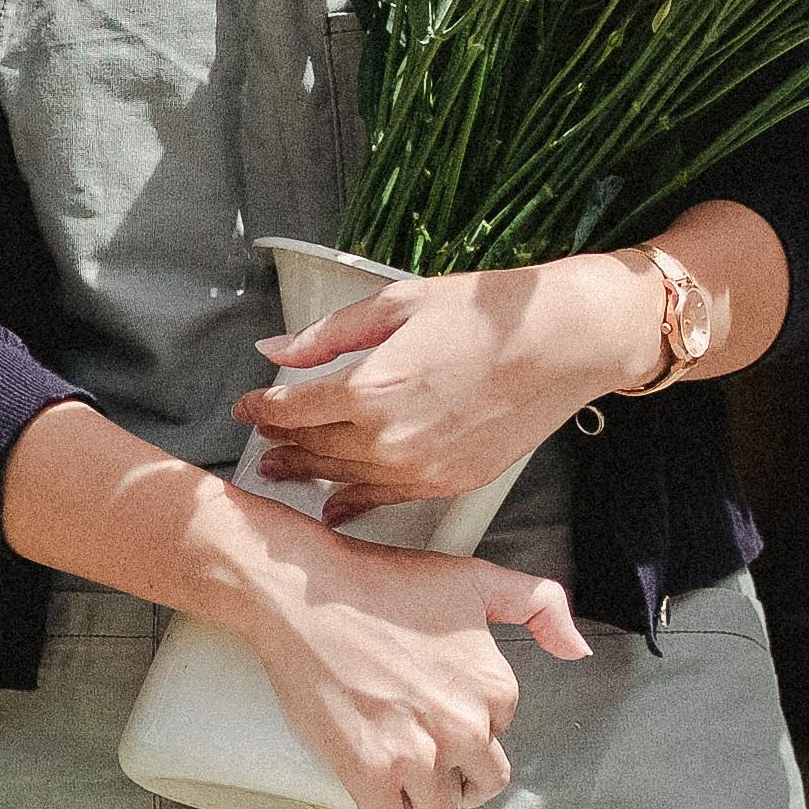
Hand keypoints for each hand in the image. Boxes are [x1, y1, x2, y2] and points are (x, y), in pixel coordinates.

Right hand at [226, 527, 591, 808]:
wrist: (310, 596)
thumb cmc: (381, 584)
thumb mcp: (478, 579)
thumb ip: (539, 605)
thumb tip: (577, 648)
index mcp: (494, 688)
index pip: (498, 738)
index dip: (472, 736)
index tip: (445, 727)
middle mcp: (464, 727)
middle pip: (478, 789)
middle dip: (458, 790)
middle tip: (434, 784)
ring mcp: (418, 756)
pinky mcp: (369, 774)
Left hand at [236, 254, 645, 518]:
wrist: (563, 344)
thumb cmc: (484, 313)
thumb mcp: (398, 305)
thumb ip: (329, 335)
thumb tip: (273, 349)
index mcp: (368, 386)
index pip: (292, 408)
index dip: (260, 408)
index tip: (246, 406)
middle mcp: (387, 437)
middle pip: (314, 447)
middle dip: (282, 444)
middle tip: (263, 445)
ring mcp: (420, 467)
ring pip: (345, 478)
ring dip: (311, 474)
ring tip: (286, 470)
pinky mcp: (449, 483)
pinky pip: (386, 499)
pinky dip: (355, 502)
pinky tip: (336, 504)